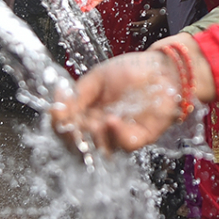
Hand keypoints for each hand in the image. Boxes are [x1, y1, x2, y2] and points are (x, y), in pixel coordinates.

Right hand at [51, 52, 184, 152]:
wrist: (162, 68)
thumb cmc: (131, 71)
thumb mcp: (97, 79)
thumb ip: (77, 95)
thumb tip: (57, 109)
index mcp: (87, 115)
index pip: (66, 128)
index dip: (58, 123)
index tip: (56, 111)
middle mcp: (101, 129)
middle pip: (78, 146)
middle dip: (71, 136)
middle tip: (71, 123)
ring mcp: (120, 135)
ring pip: (99, 149)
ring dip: (92, 137)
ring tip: (92, 120)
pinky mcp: (140, 137)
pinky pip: (125, 145)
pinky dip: (115, 134)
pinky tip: (109, 120)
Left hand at [129, 6, 165, 34]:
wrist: (168, 18)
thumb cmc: (160, 14)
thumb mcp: (152, 11)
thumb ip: (145, 12)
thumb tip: (139, 13)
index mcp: (149, 23)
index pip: (140, 24)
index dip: (134, 24)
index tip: (130, 24)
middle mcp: (150, 28)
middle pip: (140, 30)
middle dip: (134, 30)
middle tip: (129, 29)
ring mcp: (152, 30)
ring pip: (143, 33)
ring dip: (138, 33)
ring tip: (133, 33)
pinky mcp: (154, 31)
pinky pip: (147, 34)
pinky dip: (142, 34)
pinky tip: (140, 34)